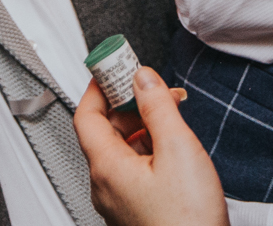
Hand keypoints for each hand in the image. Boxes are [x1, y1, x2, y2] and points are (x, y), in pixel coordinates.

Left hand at [75, 70, 228, 225]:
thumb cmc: (187, 221)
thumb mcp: (177, 149)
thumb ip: (158, 107)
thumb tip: (142, 77)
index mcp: (106, 167)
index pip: (85, 113)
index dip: (99, 84)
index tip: (115, 63)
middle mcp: (106, 185)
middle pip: (104, 130)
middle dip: (128, 101)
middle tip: (153, 85)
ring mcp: (119, 201)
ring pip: (120, 150)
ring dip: (142, 124)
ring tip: (171, 113)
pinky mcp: (136, 211)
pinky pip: (132, 169)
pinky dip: (149, 148)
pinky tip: (173, 146)